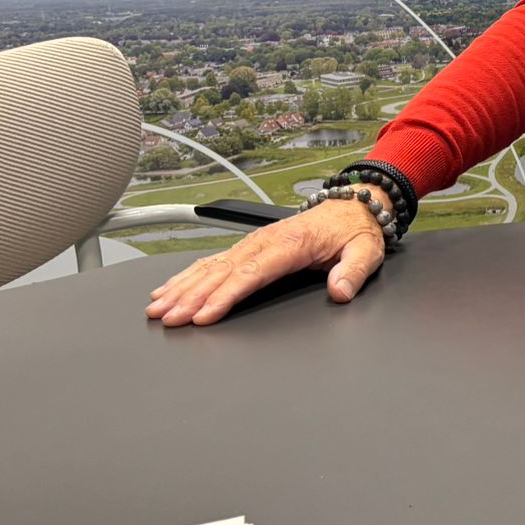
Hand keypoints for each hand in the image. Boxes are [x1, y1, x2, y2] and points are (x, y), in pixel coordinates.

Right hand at [147, 189, 388, 326]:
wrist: (353, 205)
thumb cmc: (356, 230)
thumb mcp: (367, 251)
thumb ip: (353, 271)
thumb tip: (340, 291)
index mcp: (292, 244)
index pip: (252, 273)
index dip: (225, 295)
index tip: (204, 314)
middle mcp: (266, 241)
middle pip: (223, 271)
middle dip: (192, 296)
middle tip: (169, 318)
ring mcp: (255, 242)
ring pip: (211, 266)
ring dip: (182, 287)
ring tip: (158, 307)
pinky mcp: (250, 246)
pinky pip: (214, 260)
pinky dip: (188, 275)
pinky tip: (169, 289)